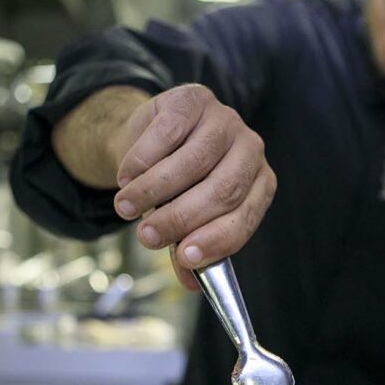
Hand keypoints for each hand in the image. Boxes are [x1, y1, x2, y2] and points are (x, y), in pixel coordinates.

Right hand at [111, 84, 275, 290]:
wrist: (152, 135)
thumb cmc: (176, 184)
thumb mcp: (185, 216)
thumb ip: (189, 247)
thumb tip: (191, 285)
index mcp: (259, 183)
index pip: (245, 217)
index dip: (216, 240)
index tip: (184, 257)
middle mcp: (251, 149)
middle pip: (223, 190)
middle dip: (181, 218)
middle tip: (146, 236)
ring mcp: (225, 120)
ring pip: (194, 162)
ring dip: (154, 190)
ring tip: (126, 208)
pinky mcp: (194, 99)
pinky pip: (168, 134)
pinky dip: (142, 160)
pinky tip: (126, 177)